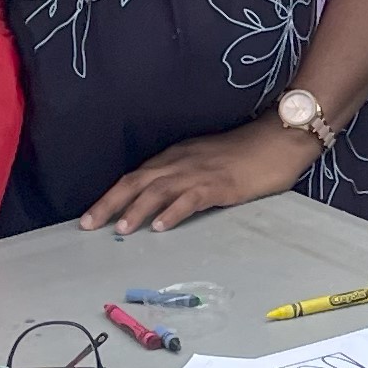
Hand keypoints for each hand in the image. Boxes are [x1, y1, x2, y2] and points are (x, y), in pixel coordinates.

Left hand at [77, 113, 314, 235]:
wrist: (280, 138)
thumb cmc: (247, 152)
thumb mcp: (206, 160)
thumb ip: (184, 175)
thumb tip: (162, 199)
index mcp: (176, 157)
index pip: (135, 177)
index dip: (110, 196)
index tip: (90, 216)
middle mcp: (181, 162)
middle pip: (137, 181)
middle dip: (110, 203)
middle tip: (87, 225)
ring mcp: (200, 172)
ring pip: (159, 190)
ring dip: (136, 209)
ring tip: (119, 230)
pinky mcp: (221, 184)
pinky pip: (191, 198)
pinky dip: (173, 212)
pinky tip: (160, 226)